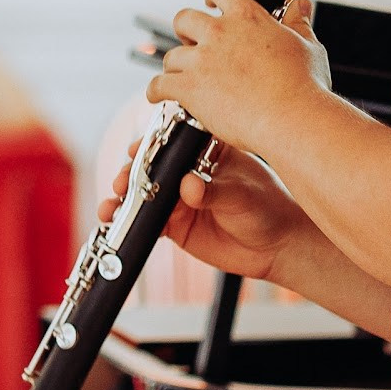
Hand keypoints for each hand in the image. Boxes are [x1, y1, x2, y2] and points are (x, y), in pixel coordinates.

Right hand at [97, 145, 311, 284]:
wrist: (276, 248)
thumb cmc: (268, 210)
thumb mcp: (242, 196)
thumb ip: (214, 191)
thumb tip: (188, 186)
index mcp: (206, 151)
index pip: (173, 141)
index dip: (151, 144)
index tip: (137, 151)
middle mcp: (188, 171)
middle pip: (151, 165)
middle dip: (131, 171)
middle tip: (124, 181)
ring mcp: (178, 197)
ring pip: (143, 192)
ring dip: (124, 195)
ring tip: (114, 203)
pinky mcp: (173, 224)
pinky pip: (145, 220)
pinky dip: (127, 219)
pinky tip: (114, 218)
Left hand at [147, 0, 329, 152]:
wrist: (292, 118)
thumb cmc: (304, 86)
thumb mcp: (306, 46)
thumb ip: (298, 22)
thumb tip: (301, 5)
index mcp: (247, 17)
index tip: (211, 2)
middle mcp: (219, 33)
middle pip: (184, 18)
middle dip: (185, 30)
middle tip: (192, 43)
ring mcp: (201, 60)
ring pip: (171, 56)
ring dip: (176, 66)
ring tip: (183, 77)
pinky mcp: (189, 88)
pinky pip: (159, 85)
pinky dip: (156, 91)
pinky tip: (158, 95)